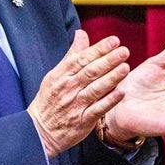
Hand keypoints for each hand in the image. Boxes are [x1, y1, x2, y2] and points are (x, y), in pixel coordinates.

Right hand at [28, 30, 129, 157]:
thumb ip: (72, 55)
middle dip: (108, 60)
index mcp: (62, 75)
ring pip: (95, 89)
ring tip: (125, 68)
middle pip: (90, 72)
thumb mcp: (56, 74)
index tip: (114, 40)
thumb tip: (82, 33)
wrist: (39, 130)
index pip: (82, 58)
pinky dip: (109, 101)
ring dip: (111, 78)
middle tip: (124, 51)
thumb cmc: (51, 99)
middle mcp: (68, 88)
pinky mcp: (82, 121)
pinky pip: (97, 109)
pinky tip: (121, 92)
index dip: (98, 49)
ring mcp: (75, 105)